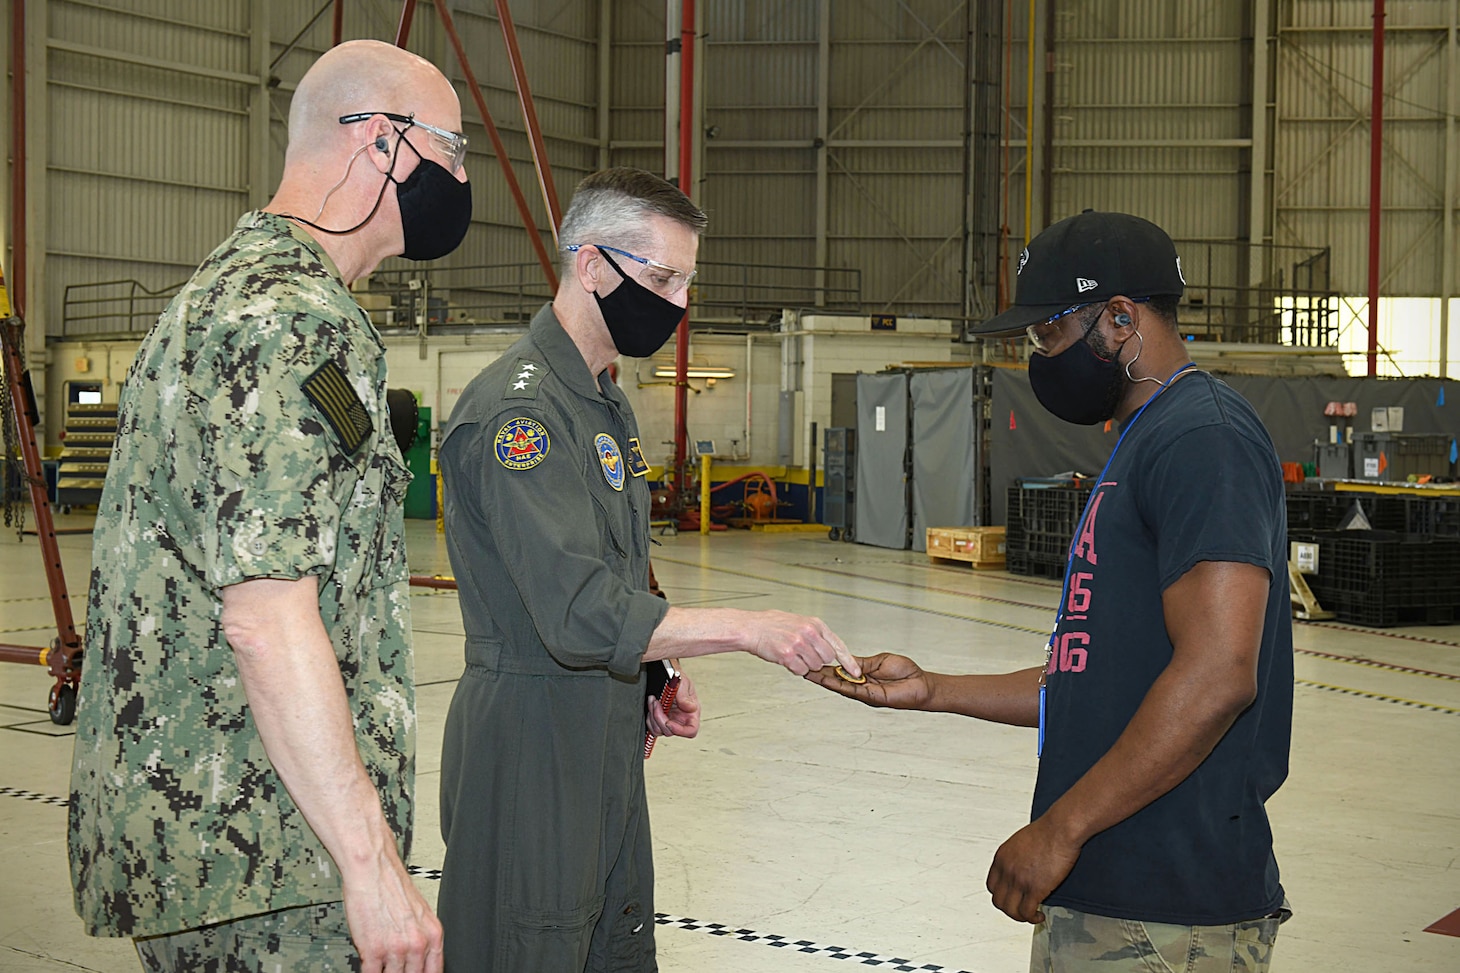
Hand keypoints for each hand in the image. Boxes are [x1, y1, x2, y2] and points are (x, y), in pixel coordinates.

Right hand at [342, 859, 443, 972]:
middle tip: (394, 969)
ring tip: (381, 967)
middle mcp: (417, 943)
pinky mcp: (373, 951)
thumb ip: (420, 937)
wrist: (372, 869)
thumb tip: (417, 958)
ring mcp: (396, 949)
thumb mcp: (419, 912)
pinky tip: (369, 968)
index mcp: (433, 934)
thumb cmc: (391, 885)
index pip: (434, 971)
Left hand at [647, 669, 700, 740]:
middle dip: (660, 718)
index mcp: (691, 713)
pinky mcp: (659, 720)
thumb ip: (685, 696)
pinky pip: (652, 726)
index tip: (668, 722)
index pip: (691, 730)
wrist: (667, 674)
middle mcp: (681, 719)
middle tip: (656, 703)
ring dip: (653, 717)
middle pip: (670, 732)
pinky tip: (651, 704)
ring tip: (653, 700)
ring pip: (659, 730)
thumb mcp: (683, 683)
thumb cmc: (678, 679)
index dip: (680, 731)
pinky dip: (649, 717)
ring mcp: (669, 720)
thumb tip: (690, 708)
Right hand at [745, 610, 859, 677]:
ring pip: (814, 666)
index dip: (848, 661)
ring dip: (805, 665)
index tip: (855, 672)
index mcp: (814, 623)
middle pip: (827, 658)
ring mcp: (799, 644)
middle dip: (818, 661)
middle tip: (805, 655)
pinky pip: (800, 671)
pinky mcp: (788, 656)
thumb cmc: (772, 624)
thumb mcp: (799, 621)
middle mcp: (809, 633)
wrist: (751, 628)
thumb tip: (829, 648)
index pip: (838, 645)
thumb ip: (815, 633)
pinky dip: (795, 669)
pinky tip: (786, 659)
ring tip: (792, 653)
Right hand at [803, 653, 935, 710]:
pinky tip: (824, 679)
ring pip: (837, 686)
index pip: (839, 670)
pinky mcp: (868, 696)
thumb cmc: (905, 672)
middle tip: (799, 665)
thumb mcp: (879, 662)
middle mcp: (859, 686)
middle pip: (834, 679)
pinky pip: (848, 689)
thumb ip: (861, 663)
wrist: (921, 684)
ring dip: (821, 679)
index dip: (825, 666)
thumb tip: (844, 660)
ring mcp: (862, 692)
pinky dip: (835, 684)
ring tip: (805, 671)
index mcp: (862, 675)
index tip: (810, 658)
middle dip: (817, 673)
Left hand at [985, 817, 1081, 924]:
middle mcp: (1006, 870)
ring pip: (1010, 910)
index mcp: (1001, 857)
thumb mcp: (1020, 842)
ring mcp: (1018, 880)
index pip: (992, 886)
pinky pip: (1027, 912)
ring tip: (1031, 915)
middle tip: (1022, 910)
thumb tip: (1021, 869)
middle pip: (998, 901)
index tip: (1011, 899)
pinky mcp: (1034, 888)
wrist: (1060, 829)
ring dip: (1020, 917)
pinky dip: (1032, 918)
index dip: (1002, 896)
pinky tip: (1040, 916)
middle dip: (1010, 909)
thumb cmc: (1047, 831)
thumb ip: (1016, 857)